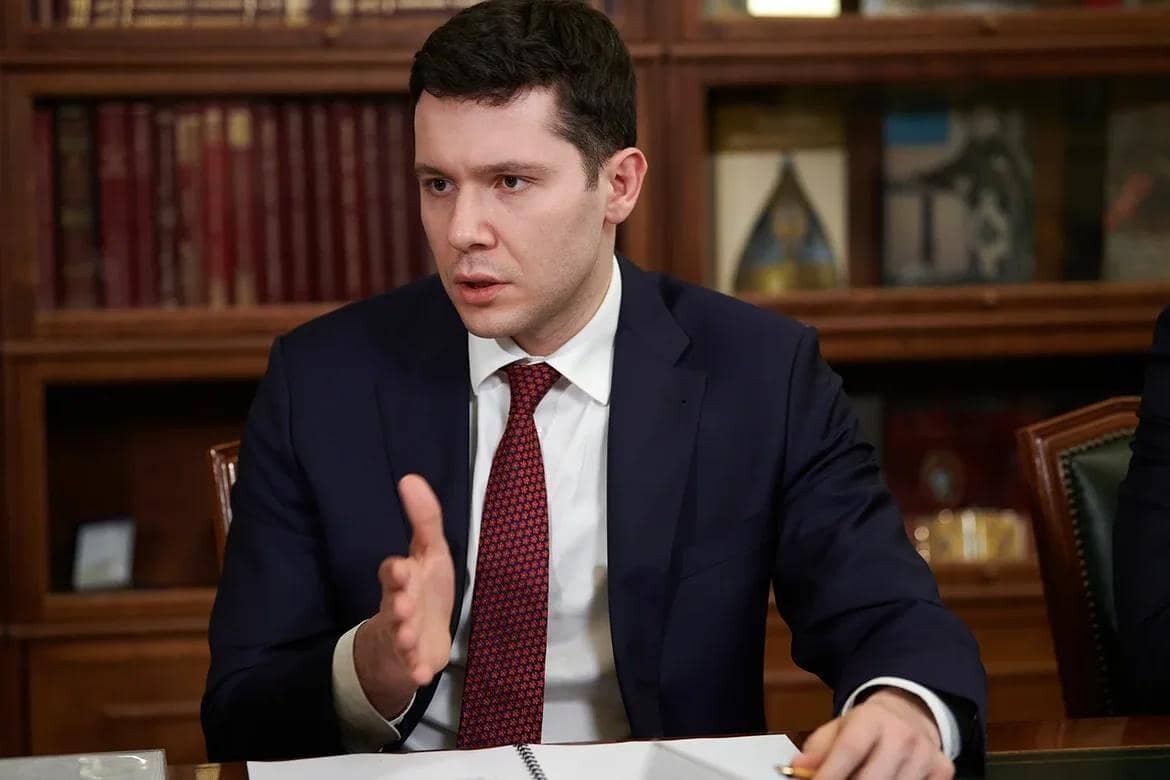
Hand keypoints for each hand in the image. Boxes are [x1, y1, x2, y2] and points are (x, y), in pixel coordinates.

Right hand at [353, 474, 455, 718]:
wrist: (414, 640)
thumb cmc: (422, 590)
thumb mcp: (429, 553)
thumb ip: (424, 518)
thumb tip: (409, 477)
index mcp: (402, 582)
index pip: (393, 574)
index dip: (396, 572)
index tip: (399, 568)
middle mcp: (398, 609)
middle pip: (393, 606)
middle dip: (398, 605)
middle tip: (402, 604)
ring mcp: (403, 638)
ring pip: (399, 638)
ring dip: (403, 636)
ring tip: (407, 636)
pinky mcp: (413, 664)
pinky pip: (411, 670)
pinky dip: (414, 673)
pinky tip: (420, 675)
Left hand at [790, 688, 952, 779]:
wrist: (910, 714)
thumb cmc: (867, 727)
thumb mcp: (838, 728)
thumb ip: (817, 749)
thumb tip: (799, 769)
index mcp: (872, 718)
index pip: (849, 750)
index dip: (829, 775)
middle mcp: (902, 733)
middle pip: (871, 778)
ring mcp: (925, 753)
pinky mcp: (942, 769)